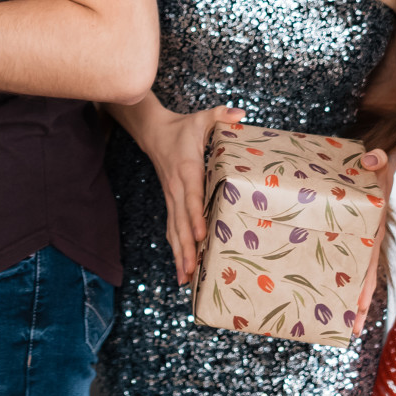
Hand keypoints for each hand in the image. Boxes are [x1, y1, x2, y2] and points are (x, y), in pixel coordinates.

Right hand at [132, 103, 239, 284]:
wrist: (154, 133)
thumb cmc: (184, 128)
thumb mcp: (203, 118)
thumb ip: (221, 116)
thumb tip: (241, 116)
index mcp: (187, 169)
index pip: (191, 196)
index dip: (195, 216)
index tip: (200, 235)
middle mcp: (177, 188)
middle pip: (180, 222)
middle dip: (186, 247)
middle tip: (192, 271)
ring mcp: (171, 198)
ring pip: (174, 230)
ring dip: (179, 255)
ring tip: (185, 280)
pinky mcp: (170, 204)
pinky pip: (172, 230)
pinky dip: (176, 250)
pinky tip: (182, 272)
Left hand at [347, 148, 395, 332]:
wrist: (378, 163)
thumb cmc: (376, 166)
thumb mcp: (379, 161)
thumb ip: (377, 158)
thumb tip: (372, 158)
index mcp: (373, 228)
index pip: (370, 261)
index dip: (365, 284)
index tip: (359, 305)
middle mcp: (367, 239)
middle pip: (363, 277)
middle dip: (358, 304)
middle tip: (350, 330)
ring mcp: (357, 241)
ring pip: (353, 274)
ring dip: (347, 299)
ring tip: (338, 325)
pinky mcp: (346, 237)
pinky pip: (341, 261)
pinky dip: (337, 279)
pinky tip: (324, 294)